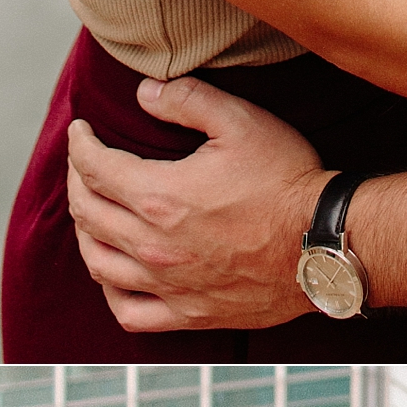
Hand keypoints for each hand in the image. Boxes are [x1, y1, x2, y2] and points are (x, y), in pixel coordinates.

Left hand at [68, 78, 325, 333]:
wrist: (328, 243)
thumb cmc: (289, 180)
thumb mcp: (242, 122)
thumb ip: (187, 100)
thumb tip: (144, 93)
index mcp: (158, 196)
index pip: (93, 167)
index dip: (80, 144)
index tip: (82, 132)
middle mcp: (153, 245)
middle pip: (87, 213)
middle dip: (78, 182)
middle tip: (85, 166)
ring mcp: (169, 284)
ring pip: (98, 263)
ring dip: (86, 234)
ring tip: (93, 217)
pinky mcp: (190, 313)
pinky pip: (130, 312)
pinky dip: (111, 293)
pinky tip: (116, 275)